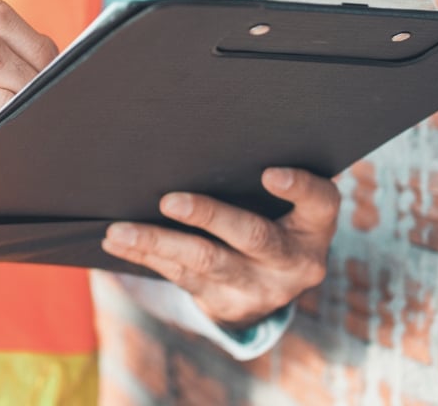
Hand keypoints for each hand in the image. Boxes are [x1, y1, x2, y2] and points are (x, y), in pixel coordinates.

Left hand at [102, 168, 339, 327]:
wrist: (266, 289)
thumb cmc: (271, 219)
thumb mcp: (284, 205)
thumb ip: (258, 177)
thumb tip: (201, 132)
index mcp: (314, 227)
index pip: (320, 203)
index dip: (299, 188)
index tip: (270, 173)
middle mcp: (293, 262)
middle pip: (253, 236)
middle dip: (209, 216)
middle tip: (170, 201)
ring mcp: (259, 288)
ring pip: (205, 262)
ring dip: (157, 242)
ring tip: (119, 230)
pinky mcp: (224, 304)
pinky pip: (180, 277)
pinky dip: (146, 256)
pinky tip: (118, 242)